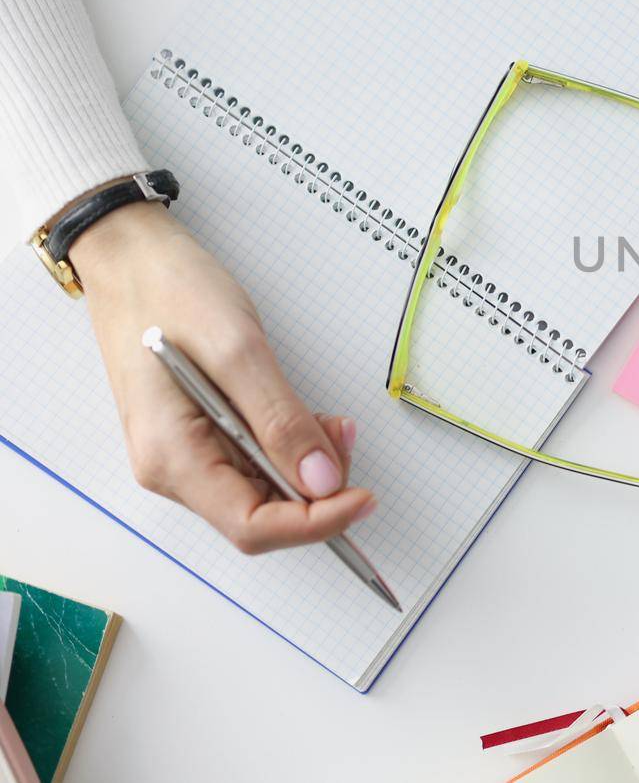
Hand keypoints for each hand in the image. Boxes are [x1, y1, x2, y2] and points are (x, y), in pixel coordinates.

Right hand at [71, 201, 372, 553]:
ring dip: (308, 467)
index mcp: (172, 457)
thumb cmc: (170, 291)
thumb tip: (322, 480)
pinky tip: (310, 418)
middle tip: (349, 437)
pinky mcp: (200, 433)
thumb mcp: (237, 350)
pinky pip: (254, 461)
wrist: (130, 256)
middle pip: (261, 515)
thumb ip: (280, 419)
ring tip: (336, 422)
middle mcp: (173, 467)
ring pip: (262, 490)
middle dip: (318, 490)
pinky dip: (290, 447)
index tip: (364, 497)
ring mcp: (185, 452)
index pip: (252, 526)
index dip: (315, 523)